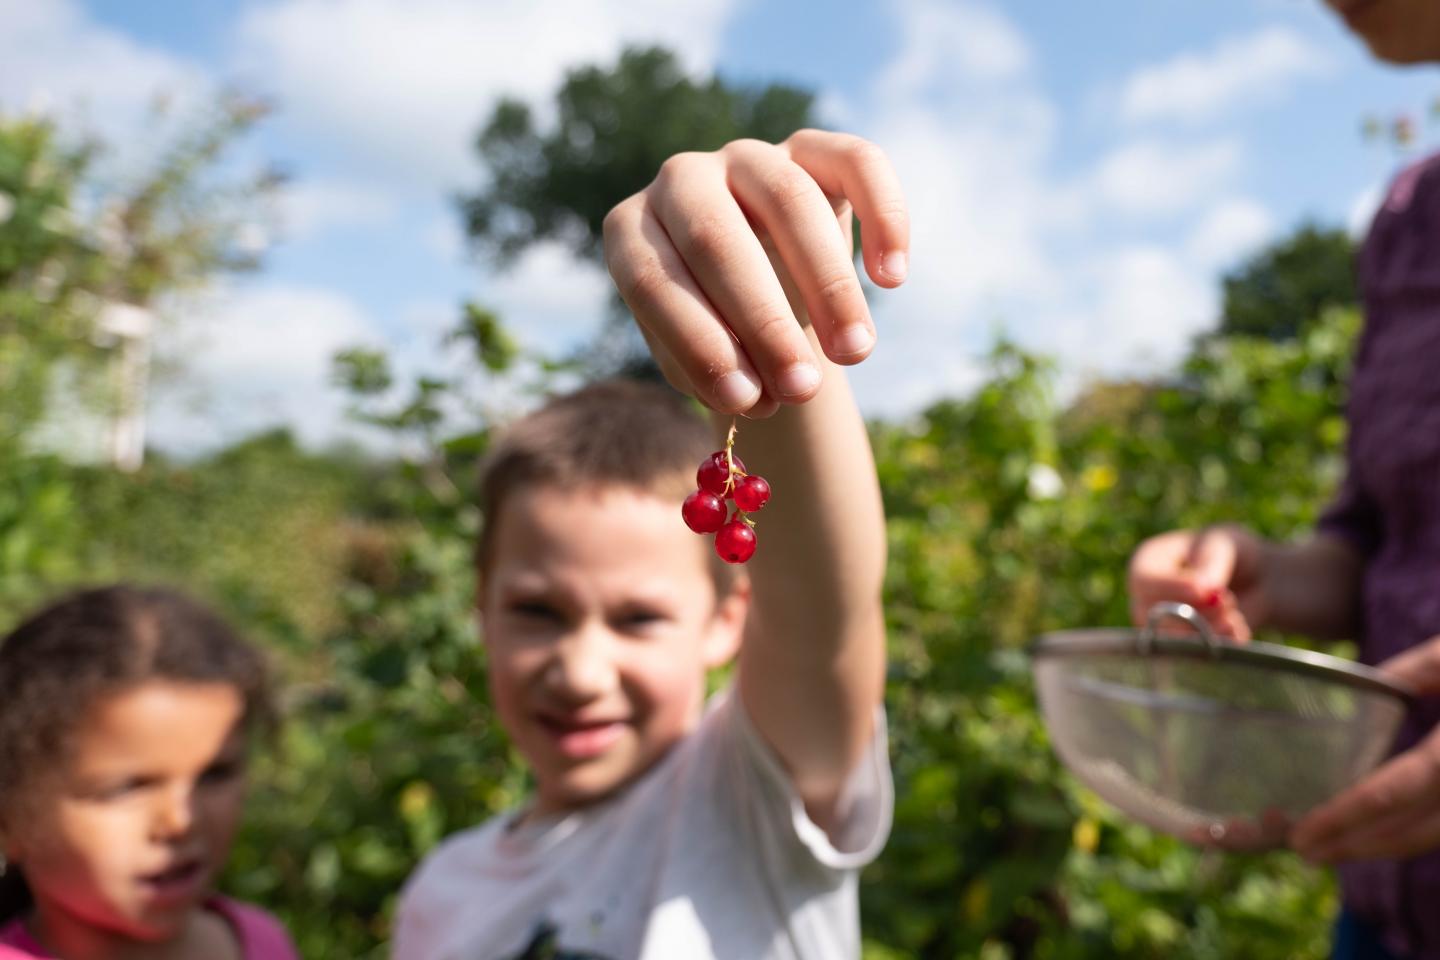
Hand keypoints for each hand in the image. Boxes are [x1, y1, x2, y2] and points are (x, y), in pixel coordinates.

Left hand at [602, 130, 908, 416]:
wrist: (762, 297)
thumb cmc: (722, 335)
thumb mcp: (705, 360)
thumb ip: (717, 375)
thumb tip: (756, 393)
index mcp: (633, 231)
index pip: (652, 279)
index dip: (698, 343)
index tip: (743, 402)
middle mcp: (682, 180)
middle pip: (716, 239)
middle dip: (762, 322)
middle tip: (801, 389)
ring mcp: (747, 157)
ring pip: (790, 201)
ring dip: (827, 285)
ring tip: (854, 353)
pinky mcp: (813, 149)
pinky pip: (856, 162)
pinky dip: (882, 217)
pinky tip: (891, 279)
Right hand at [1126, 525, 1266, 640]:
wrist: (1250, 576)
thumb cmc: (1226, 550)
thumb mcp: (1220, 546)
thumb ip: (1211, 565)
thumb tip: (1206, 590)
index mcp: (1145, 564)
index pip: (1143, 581)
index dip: (1172, 589)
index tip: (1207, 590)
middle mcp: (1144, 598)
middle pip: (1152, 617)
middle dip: (1193, 614)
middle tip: (1227, 602)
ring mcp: (1160, 626)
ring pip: (1171, 641)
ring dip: (1208, 632)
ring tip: (1234, 617)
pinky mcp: (1182, 648)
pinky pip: (1193, 657)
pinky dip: (1220, 646)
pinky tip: (1237, 630)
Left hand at [1290, 635, 1439, 862]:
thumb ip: (1415, 670)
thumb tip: (1370, 683)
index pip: (1392, 792)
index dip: (1344, 817)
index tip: (1304, 833)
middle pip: (1410, 830)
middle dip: (1354, 844)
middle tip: (1302, 849)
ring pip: (1433, 837)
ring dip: (1381, 845)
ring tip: (1330, 846)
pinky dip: (1412, 832)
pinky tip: (1378, 829)